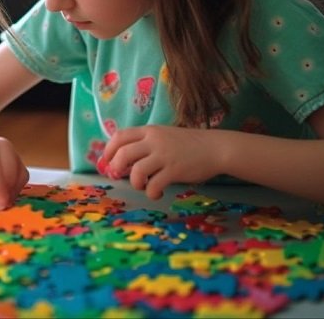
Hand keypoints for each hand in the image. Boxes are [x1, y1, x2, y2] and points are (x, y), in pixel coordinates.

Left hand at [100, 125, 222, 198]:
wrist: (215, 148)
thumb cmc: (188, 144)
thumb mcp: (164, 136)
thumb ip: (146, 144)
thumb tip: (123, 160)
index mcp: (150, 131)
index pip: (120, 136)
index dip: (109, 150)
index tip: (107, 161)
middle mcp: (155, 141)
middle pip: (123, 153)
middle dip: (116, 168)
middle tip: (120, 175)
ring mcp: (165, 155)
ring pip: (136, 171)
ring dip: (135, 182)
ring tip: (142, 185)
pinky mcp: (175, 170)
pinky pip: (154, 185)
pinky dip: (151, 192)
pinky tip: (157, 193)